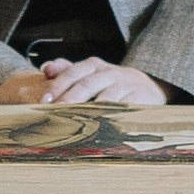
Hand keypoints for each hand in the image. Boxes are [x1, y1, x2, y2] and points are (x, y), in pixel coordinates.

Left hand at [22, 57, 167, 107]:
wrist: (149, 87)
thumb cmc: (112, 82)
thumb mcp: (91, 72)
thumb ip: (67, 70)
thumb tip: (45, 68)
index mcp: (93, 66)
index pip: (72, 73)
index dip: (58, 86)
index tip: (44, 101)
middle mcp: (109, 73)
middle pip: (86, 84)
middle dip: (69, 99)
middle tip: (54, 112)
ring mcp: (124, 86)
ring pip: (105, 97)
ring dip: (89, 110)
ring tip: (75, 121)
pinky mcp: (138, 99)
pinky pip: (123, 109)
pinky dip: (111, 117)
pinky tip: (100, 127)